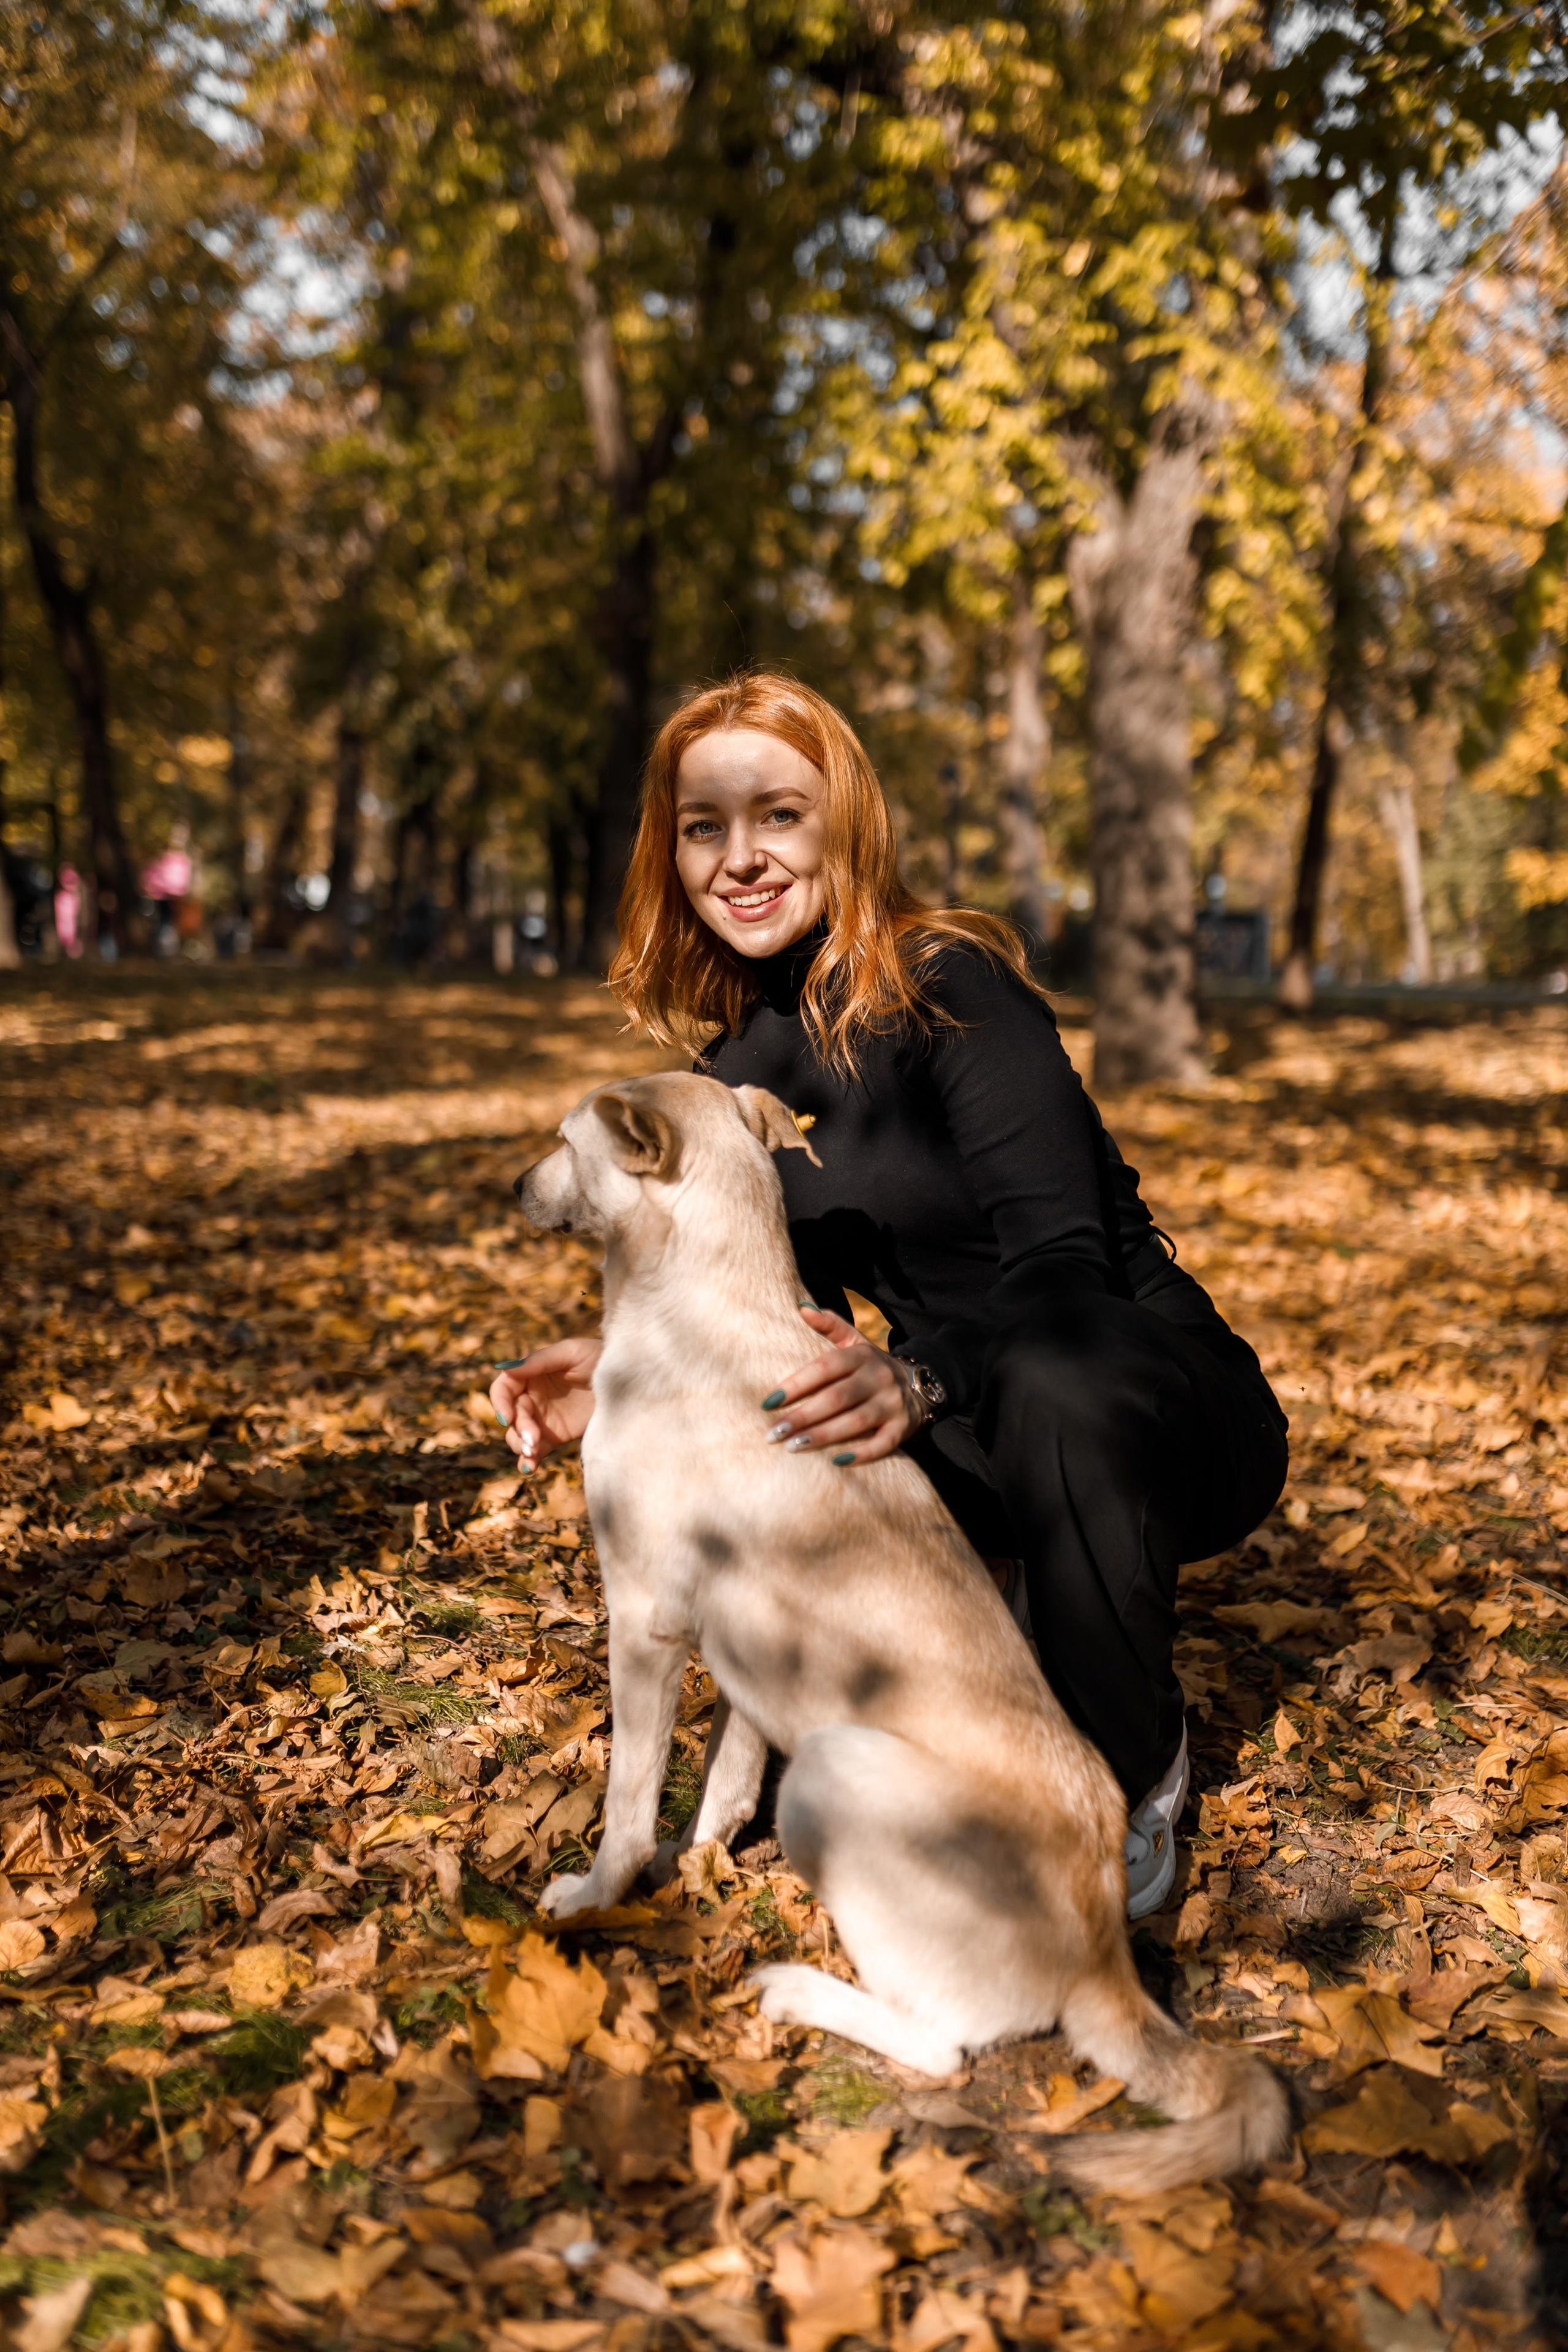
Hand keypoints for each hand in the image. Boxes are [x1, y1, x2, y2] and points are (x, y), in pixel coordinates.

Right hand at [488, 1337, 601, 1468]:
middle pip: (511, 1416)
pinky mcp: (555, 1437)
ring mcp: (542, 1419)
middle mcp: (532, 1397)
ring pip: (518, 1436)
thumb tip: (506, 1367)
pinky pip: (535, 1451)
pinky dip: (528, 1461)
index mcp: (531, 1374)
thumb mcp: (572, 1352)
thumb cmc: (599, 1357)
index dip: (499, 1402)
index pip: (504, 1388)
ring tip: (533, 1451)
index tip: (507, 1417)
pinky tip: (529, 1468)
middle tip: (533, 1438)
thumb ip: (541, 1360)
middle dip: (519, 1428)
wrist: (628, 1382)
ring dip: (520, 1446)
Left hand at [760, 1305, 919, 1466]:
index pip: (824, 1368)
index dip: (796, 1384)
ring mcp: (892, 1404)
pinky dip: (861, 1454)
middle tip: (774, 1432)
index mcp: (862, 1355)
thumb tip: (802, 1307)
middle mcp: (879, 1377)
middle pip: (837, 1398)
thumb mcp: (856, 1342)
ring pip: (856, 1422)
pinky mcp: (903, 1428)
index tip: (768, 1402)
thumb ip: (830, 1325)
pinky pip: (882, 1444)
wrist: (921, 1384)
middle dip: (803, 1416)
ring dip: (823, 1436)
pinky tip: (835, 1462)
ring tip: (793, 1447)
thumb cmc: (872, 1366)